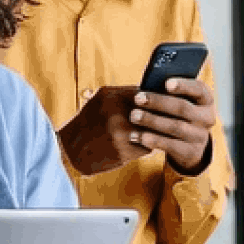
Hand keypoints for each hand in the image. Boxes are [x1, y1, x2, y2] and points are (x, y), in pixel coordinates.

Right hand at [57, 79, 215, 176]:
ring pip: (153, 131)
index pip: (147, 93)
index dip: (160, 97)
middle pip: (153, 113)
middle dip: (163, 115)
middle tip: (173, 116)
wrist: (69, 150)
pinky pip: (147, 147)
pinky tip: (143, 143)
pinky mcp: (122, 153)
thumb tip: (152, 90)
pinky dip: (147, 145)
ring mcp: (119, 135)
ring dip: (157, 132)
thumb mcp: (100, 100)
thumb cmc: (88, 122)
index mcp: (111, 97)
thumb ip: (124, 94)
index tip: (170, 99)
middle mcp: (115, 115)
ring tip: (159, 130)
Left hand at [128, 77, 216, 174]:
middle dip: (158, 102)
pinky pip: (170, 145)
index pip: (199, 89)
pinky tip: (135, 135)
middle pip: (182, 108)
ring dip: (152, 120)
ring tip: (134, 116)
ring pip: (175, 127)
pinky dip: (151, 139)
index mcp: (205, 100)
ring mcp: (200, 136)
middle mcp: (206, 118)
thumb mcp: (178, 102)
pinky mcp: (191, 152)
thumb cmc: (177, 115)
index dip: (183, 85)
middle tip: (138, 98)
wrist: (189, 145)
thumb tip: (146, 89)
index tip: (166, 83)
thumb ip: (166, 94)